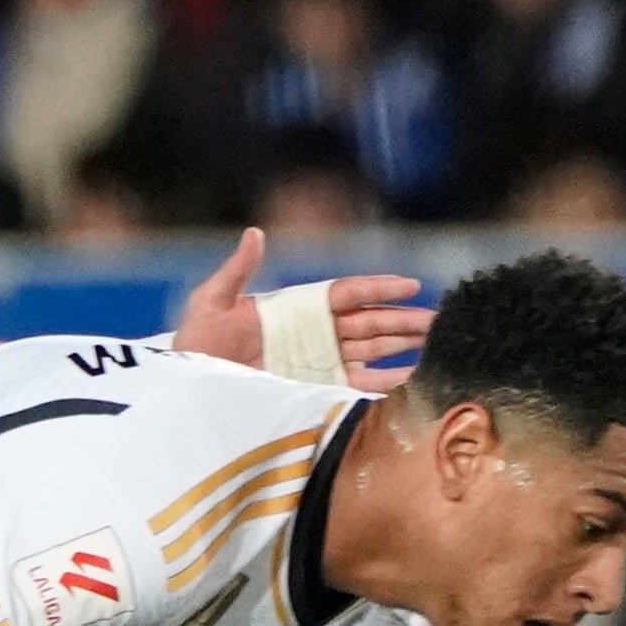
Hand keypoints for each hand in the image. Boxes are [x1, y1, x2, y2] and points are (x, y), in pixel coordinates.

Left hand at [174, 229, 434, 392]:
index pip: (348, 294)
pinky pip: (357, 386)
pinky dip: (384, 383)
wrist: (185, 392)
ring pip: (371, 352)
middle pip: (369, 324)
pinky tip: (410, 380)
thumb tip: (255, 233)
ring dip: (403, 348)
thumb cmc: (195, 346)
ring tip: (437, 345)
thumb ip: (237, 271)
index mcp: (296, 309)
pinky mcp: (315, 392)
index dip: (379, 288)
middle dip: (404, 321)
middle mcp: (313, 336)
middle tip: (440, 320)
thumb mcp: (210, 303)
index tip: (411, 285)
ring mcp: (317, 365)